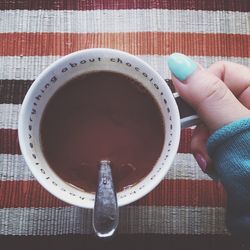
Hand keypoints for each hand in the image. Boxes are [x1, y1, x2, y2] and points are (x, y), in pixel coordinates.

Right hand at [167, 54, 249, 172]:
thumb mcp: (238, 130)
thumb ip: (208, 97)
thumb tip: (179, 64)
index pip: (219, 72)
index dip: (200, 91)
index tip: (190, 114)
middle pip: (210, 100)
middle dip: (201, 125)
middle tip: (204, 148)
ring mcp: (243, 125)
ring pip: (208, 122)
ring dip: (203, 143)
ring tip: (211, 163)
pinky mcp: (237, 142)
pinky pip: (213, 138)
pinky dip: (210, 153)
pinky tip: (216, 166)